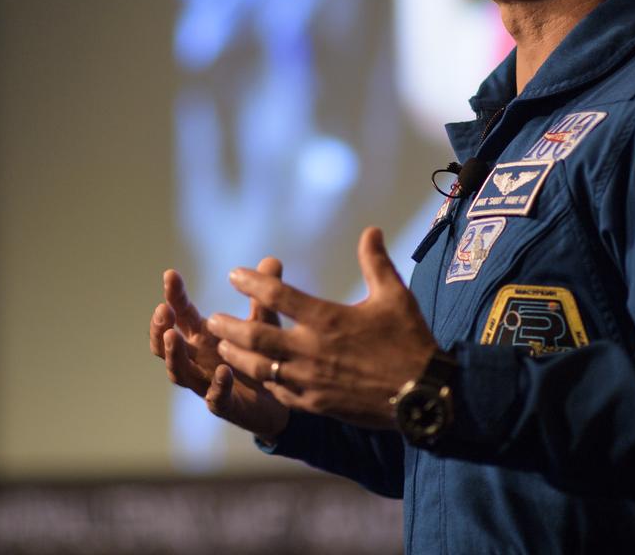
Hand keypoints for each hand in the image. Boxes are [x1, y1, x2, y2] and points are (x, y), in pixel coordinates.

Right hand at [147, 259, 289, 441]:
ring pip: (180, 372)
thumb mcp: (263, 322)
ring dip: (174, 355)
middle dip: (160, 328)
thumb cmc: (260, 356)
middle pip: (165, 345)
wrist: (279, 399)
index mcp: (203, 336)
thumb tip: (272, 259)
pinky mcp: (225, 405)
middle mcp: (198, 359)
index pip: (181, 314)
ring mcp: (207, 383)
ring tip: (173, 337)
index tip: (171, 274)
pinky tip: (224, 372)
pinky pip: (215, 399)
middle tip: (163, 310)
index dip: (174, 295)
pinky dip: (217, 386)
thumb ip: (263, 296)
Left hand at [207, 227, 437, 428]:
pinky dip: (264, 382)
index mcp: (327, 319)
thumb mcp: (394, 296)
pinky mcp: (316, 404)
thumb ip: (376, 262)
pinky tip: (257, 376)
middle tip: (211, 319)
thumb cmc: (410, 341)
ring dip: (237, 355)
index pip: (278, 295)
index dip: (252, 282)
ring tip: (223, 347)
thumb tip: (371, 230)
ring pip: (260, 368)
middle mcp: (311, 350)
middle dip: (229, 326)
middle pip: (256, 335)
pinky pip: (279, 392)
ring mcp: (310, 380)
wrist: (424, 395)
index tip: (234, 274)